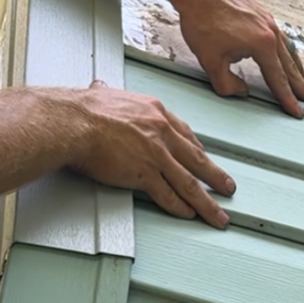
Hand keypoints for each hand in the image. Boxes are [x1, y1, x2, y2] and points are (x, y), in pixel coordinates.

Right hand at [63, 80, 236, 227]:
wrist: (75, 123)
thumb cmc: (84, 110)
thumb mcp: (103, 94)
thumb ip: (107, 94)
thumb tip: (99, 88)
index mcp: (155, 112)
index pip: (185, 133)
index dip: (197, 150)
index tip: (205, 158)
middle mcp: (162, 133)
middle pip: (197, 159)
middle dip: (216, 177)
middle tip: (228, 187)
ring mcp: (156, 154)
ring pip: (189, 183)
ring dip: (207, 202)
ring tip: (218, 214)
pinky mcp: (145, 173)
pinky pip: (168, 195)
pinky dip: (180, 207)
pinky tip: (189, 214)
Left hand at [172, 0, 303, 117]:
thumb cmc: (202, 20)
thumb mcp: (210, 61)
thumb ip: (226, 84)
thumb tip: (241, 92)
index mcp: (263, 44)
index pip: (278, 79)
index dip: (288, 99)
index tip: (297, 112)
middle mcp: (271, 32)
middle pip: (290, 66)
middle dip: (302, 86)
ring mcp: (268, 20)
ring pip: (288, 51)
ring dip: (297, 69)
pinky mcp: (260, 13)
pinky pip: (280, 38)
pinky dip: (286, 52)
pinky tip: (284, 56)